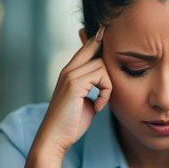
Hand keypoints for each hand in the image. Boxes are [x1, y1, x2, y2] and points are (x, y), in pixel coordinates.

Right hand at [32, 26, 112, 158]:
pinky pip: (102, 77)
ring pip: (102, 64)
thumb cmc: (71, 123)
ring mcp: (70, 75)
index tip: (107, 29)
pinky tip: (98, 107)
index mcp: (69, 73)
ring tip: (101, 102)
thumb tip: (106, 82)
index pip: (86, 47)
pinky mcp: (74, 84)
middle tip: (113, 74)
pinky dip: (105, 93)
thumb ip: (93, 88)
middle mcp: (68, 70)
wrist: (55, 138)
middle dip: (109, 55)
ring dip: (108, 86)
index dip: (98, 38)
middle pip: (94, 47)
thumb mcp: (85, 101)